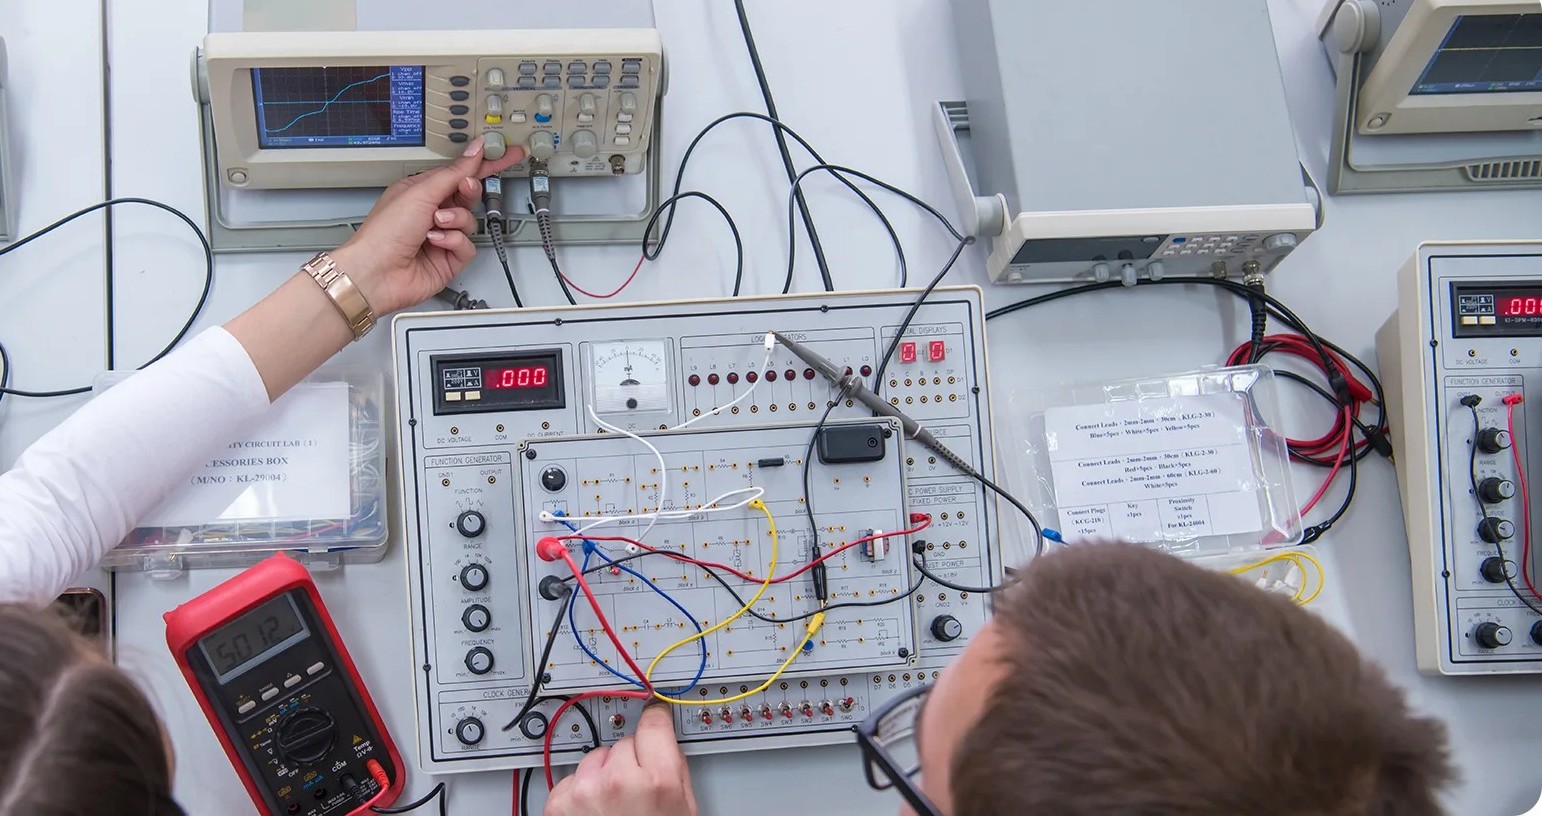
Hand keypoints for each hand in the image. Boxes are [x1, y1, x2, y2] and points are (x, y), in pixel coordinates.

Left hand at [330, 137, 525, 314]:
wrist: (376, 273)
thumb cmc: (384, 233)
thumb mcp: (421, 192)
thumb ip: (453, 173)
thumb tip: (474, 153)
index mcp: (421, 191)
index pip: (458, 172)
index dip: (481, 163)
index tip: (503, 153)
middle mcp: (431, 213)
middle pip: (468, 195)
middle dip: (469, 191)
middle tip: (467, 188)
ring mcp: (441, 236)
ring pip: (470, 221)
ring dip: (456, 220)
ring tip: (437, 223)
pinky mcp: (449, 259)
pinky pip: (468, 245)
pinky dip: (454, 242)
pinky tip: (436, 243)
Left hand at [545, 704, 697, 815]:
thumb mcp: (683, 810)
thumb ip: (674, 770)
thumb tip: (663, 742)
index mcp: (658, 780)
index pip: (652, 722)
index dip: (655, 720)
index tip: (653, 714)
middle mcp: (618, 780)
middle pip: (623, 743)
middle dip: (628, 760)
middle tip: (635, 791)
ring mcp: (584, 792)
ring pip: (594, 758)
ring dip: (601, 775)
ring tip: (612, 807)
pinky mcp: (559, 805)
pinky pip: (570, 779)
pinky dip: (578, 792)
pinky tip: (593, 814)